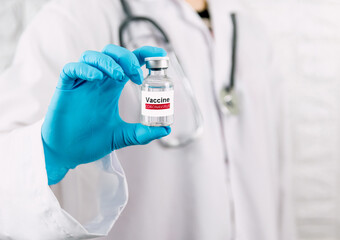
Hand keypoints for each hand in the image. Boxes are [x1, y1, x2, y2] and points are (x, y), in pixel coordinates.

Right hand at [42, 45, 169, 184]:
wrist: (67, 153)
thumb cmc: (91, 141)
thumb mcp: (121, 136)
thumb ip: (141, 133)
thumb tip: (165, 130)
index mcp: (111, 88)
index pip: (128, 62)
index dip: (143, 54)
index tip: (159, 56)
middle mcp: (98, 82)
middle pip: (111, 53)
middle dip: (126, 57)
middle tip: (136, 75)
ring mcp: (81, 83)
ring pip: (92, 56)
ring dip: (108, 62)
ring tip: (119, 77)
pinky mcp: (65, 87)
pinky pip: (72, 68)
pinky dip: (85, 69)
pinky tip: (97, 78)